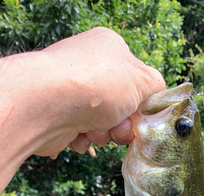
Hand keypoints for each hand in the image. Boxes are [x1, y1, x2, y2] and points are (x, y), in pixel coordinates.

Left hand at [37, 27, 164, 156]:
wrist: (47, 104)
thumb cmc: (96, 86)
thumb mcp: (143, 81)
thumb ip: (157, 88)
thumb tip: (154, 98)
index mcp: (109, 49)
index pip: (136, 80)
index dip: (141, 103)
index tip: (141, 117)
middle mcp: (88, 67)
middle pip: (120, 106)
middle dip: (122, 124)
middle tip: (118, 128)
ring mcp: (71, 92)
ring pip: (102, 124)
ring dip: (103, 134)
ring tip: (94, 130)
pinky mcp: (58, 116)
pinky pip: (82, 134)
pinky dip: (84, 139)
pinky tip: (78, 135)